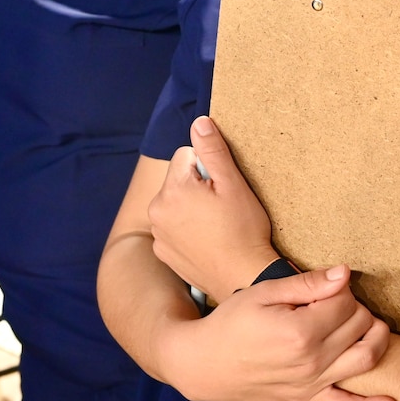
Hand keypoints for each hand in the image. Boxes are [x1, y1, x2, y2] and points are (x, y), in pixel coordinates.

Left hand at [149, 116, 278, 300]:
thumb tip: (199, 123)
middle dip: (197, 186)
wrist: (242, 277)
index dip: (208, 167)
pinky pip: (171, 226)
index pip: (186, 155)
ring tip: (215, 224)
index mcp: (172, 190)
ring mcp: (158, 233)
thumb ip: (213, 150)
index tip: (222, 187)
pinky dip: (185, 228)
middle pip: (178, 179)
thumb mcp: (233, 185)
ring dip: (190, 207)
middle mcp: (156, 210)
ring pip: (174, 202)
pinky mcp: (162, 252)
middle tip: (221, 207)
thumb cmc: (243, 230)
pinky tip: (206, 240)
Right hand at [162, 264, 397, 400]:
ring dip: (377, 338)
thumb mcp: (264, 293)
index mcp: (301, 331)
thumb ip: (307, 284)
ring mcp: (312, 383)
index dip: (340, 288)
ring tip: (370, 325)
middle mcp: (312, 360)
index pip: (345, 302)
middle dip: (355, 307)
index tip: (322, 287)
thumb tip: (344, 274)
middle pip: (360, 326)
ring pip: (366, 359)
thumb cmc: (231, 322)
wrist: (205, 363)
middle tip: (332, 301)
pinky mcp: (307, 398)